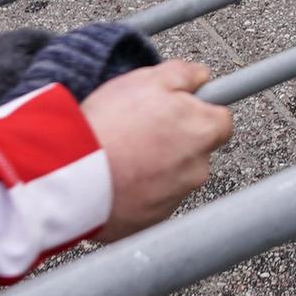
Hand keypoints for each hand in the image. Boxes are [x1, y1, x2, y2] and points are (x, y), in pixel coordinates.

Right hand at [80, 61, 234, 240]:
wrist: (74, 174)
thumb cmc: (110, 123)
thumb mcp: (147, 79)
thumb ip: (184, 74)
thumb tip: (200, 77)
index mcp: (202, 132)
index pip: (221, 120)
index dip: (199, 110)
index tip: (180, 107)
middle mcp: (197, 169)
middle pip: (195, 149)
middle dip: (175, 139)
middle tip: (140, 128)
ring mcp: (175, 199)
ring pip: (173, 175)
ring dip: (155, 165)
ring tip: (122, 152)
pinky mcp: (152, 221)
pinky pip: (152, 198)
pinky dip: (139, 188)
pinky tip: (116, 174)